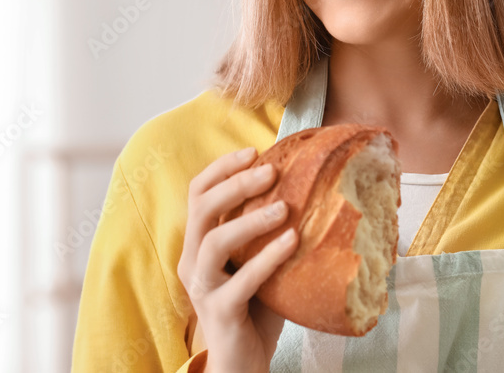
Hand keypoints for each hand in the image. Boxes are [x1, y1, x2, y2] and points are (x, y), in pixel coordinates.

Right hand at [177, 146, 299, 372]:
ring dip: (250, 219)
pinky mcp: (220, 312)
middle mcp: (193, 262)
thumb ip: (270, 231)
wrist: (243, 363)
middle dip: (235, 183)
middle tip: (271, 171)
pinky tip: (291, 241)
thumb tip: (311, 188)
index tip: (254, 151)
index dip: (221, 168)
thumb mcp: (259, 260)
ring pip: (213, 242)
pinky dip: (267, 258)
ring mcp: (203, 288)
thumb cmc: (256, 307)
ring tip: (285, 207)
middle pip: (201, 208)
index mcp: (199, 243)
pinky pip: (241, 281)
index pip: (197, 193)